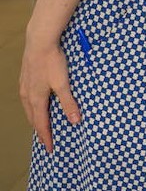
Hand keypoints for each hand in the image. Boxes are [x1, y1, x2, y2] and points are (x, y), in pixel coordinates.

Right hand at [19, 34, 80, 151]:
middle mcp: (27, 95)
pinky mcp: (26, 78)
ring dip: (35, 119)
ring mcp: (25, 86)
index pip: (41, 123)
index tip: (50, 149)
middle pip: (33, 118)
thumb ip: (69, 103)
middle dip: (40, 130)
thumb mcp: (63, 84)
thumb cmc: (52, 62)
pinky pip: (28, 99)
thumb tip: (75, 121)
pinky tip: (35, 104)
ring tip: (40, 126)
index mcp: (37, 99)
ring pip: (29, 108)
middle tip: (46, 141)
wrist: (40, 42)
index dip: (46, 136)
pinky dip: (32, 107)